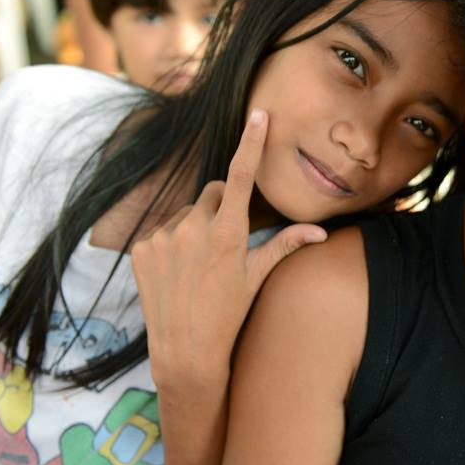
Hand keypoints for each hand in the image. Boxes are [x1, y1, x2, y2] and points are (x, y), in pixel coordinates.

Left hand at [132, 109, 326, 389]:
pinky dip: (172, 240)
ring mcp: (164, 237)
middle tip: (227, 240)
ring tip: (200, 263)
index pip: (242, 176)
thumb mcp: (258, 277)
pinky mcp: (142, 247)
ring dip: (196, 225)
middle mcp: (194, 229)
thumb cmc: (230, 314)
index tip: (258, 114)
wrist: (185, 350)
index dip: (251, 142)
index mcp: (228, 234)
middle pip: (215, 192)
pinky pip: (163, 228)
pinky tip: (179, 269)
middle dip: (224, 205)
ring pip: (188, 211)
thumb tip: (321, 232)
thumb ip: (286, 245)